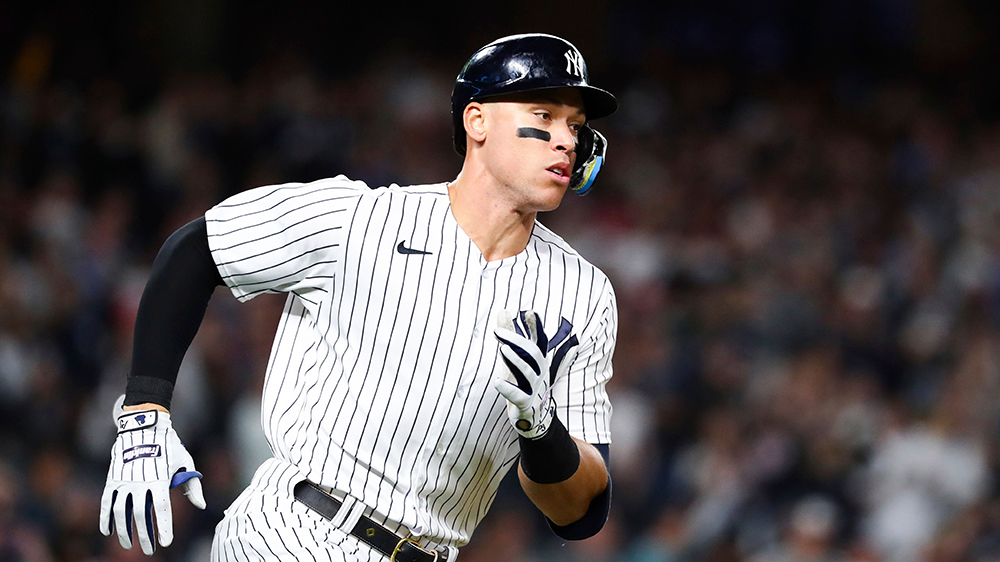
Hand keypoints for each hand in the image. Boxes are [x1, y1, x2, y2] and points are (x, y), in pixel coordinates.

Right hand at [99, 395, 205, 554]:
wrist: (144, 425)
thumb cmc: (169, 445)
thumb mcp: (185, 461)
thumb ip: (192, 485)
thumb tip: (201, 506)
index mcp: (159, 479)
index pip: (162, 509)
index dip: (163, 527)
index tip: (166, 543)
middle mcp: (140, 482)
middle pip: (140, 515)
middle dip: (144, 535)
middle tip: (149, 550)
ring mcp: (124, 481)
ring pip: (121, 512)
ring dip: (124, 531)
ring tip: (128, 545)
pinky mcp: (112, 479)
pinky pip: (105, 502)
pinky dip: (105, 518)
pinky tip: (107, 532)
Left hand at [493, 310, 579, 438]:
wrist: (532, 414)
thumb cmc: (522, 381)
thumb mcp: (516, 357)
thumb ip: (510, 335)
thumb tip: (503, 311)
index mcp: (538, 360)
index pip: (539, 341)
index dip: (535, 327)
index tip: (529, 312)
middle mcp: (539, 372)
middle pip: (532, 353)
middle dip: (516, 341)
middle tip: (498, 331)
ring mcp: (534, 388)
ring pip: (527, 373)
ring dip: (515, 360)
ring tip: (502, 349)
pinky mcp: (526, 403)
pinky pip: (518, 396)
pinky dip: (508, 389)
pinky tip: (496, 382)